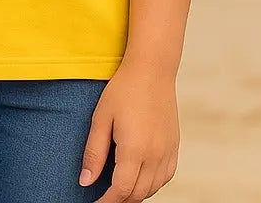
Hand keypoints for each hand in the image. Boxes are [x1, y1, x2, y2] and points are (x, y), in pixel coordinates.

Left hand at [79, 59, 178, 200]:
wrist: (152, 70)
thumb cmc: (123, 90)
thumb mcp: (101, 118)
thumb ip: (93, 152)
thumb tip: (86, 182)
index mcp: (135, 149)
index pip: (121, 190)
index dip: (106, 202)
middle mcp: (155, 155)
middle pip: (137, 193)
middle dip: (119, 199)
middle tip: (103, 196)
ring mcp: (168, 152)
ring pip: (152, 188)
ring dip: (135, 193)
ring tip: (118, 187)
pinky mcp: (174, 147)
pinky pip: (165, 177)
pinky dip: (151, 184)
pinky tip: (139, 177)